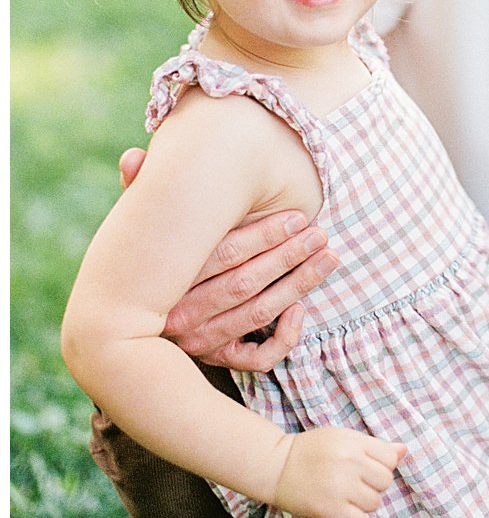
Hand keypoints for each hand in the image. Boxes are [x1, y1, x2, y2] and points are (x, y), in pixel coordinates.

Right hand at [121, 147, 336, 370]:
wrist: (127, 330)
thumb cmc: (152, 260)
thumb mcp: (144, 227)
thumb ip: (142, 192)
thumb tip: (133, 156)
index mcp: (167, 280)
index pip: (222, 257)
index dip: (262, 236)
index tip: (299, 217)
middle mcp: (179, 316)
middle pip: (244, 285)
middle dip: (288, 257)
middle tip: (321, 235)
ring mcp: (198, 342)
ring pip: (258, 315)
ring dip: (299, 284)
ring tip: (331, 258)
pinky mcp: (217, 360)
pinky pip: (256, 358)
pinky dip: (283, 337)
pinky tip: (301, 310)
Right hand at [273, 427, 403, 517]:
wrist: (275, 465)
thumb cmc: (312, 451)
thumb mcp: (343, 438)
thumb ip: (374, 446)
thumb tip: (403, 451)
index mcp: (354, 442)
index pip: (391, 459)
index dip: (382, 466)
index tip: (366, 469)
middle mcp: (349, 462)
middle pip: (385, 481)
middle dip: (373, 485)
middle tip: (354, 484)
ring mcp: (339, 486)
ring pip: (374, 502)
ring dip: (364, 504)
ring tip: (346, 496)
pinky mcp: (329, 508)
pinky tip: (345, 513)